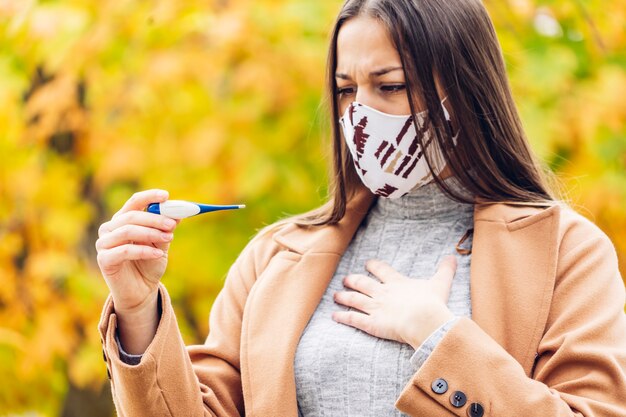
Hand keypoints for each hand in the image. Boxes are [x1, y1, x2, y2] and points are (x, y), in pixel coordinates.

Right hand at [96, 189, 178, 314]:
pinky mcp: (104, 260)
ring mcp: (104, 244)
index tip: (166, 196)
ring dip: (151, 233)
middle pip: (131, 216)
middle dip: (154, 218)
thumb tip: (178, 214)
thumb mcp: (161, 244)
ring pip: (127, 231)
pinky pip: (125, 250)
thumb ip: (166, 229)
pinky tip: (158, 255)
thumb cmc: (150, 264)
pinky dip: (144, 250)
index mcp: (123, 220)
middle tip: (172, 224)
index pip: (134, 202)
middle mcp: (110, 229)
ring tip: (169, 238)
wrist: (141, 292)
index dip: (149, 197)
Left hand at [332, 256, 456, 348]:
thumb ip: (445, 270)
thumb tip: (453, 257)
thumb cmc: (432, 303)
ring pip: (354, 300)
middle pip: (363, 284)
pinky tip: (334, 316)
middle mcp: (382, 293)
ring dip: (344, 297)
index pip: (382, 271)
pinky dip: (343, 317)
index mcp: (397, 283)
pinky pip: (354, 319)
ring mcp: (375, 307)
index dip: (374, 267)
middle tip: (346, 279)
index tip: (368, 263)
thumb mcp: (440, 283)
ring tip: (335, 295)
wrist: (423, 319)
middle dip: (353, 280)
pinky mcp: (372, 323)